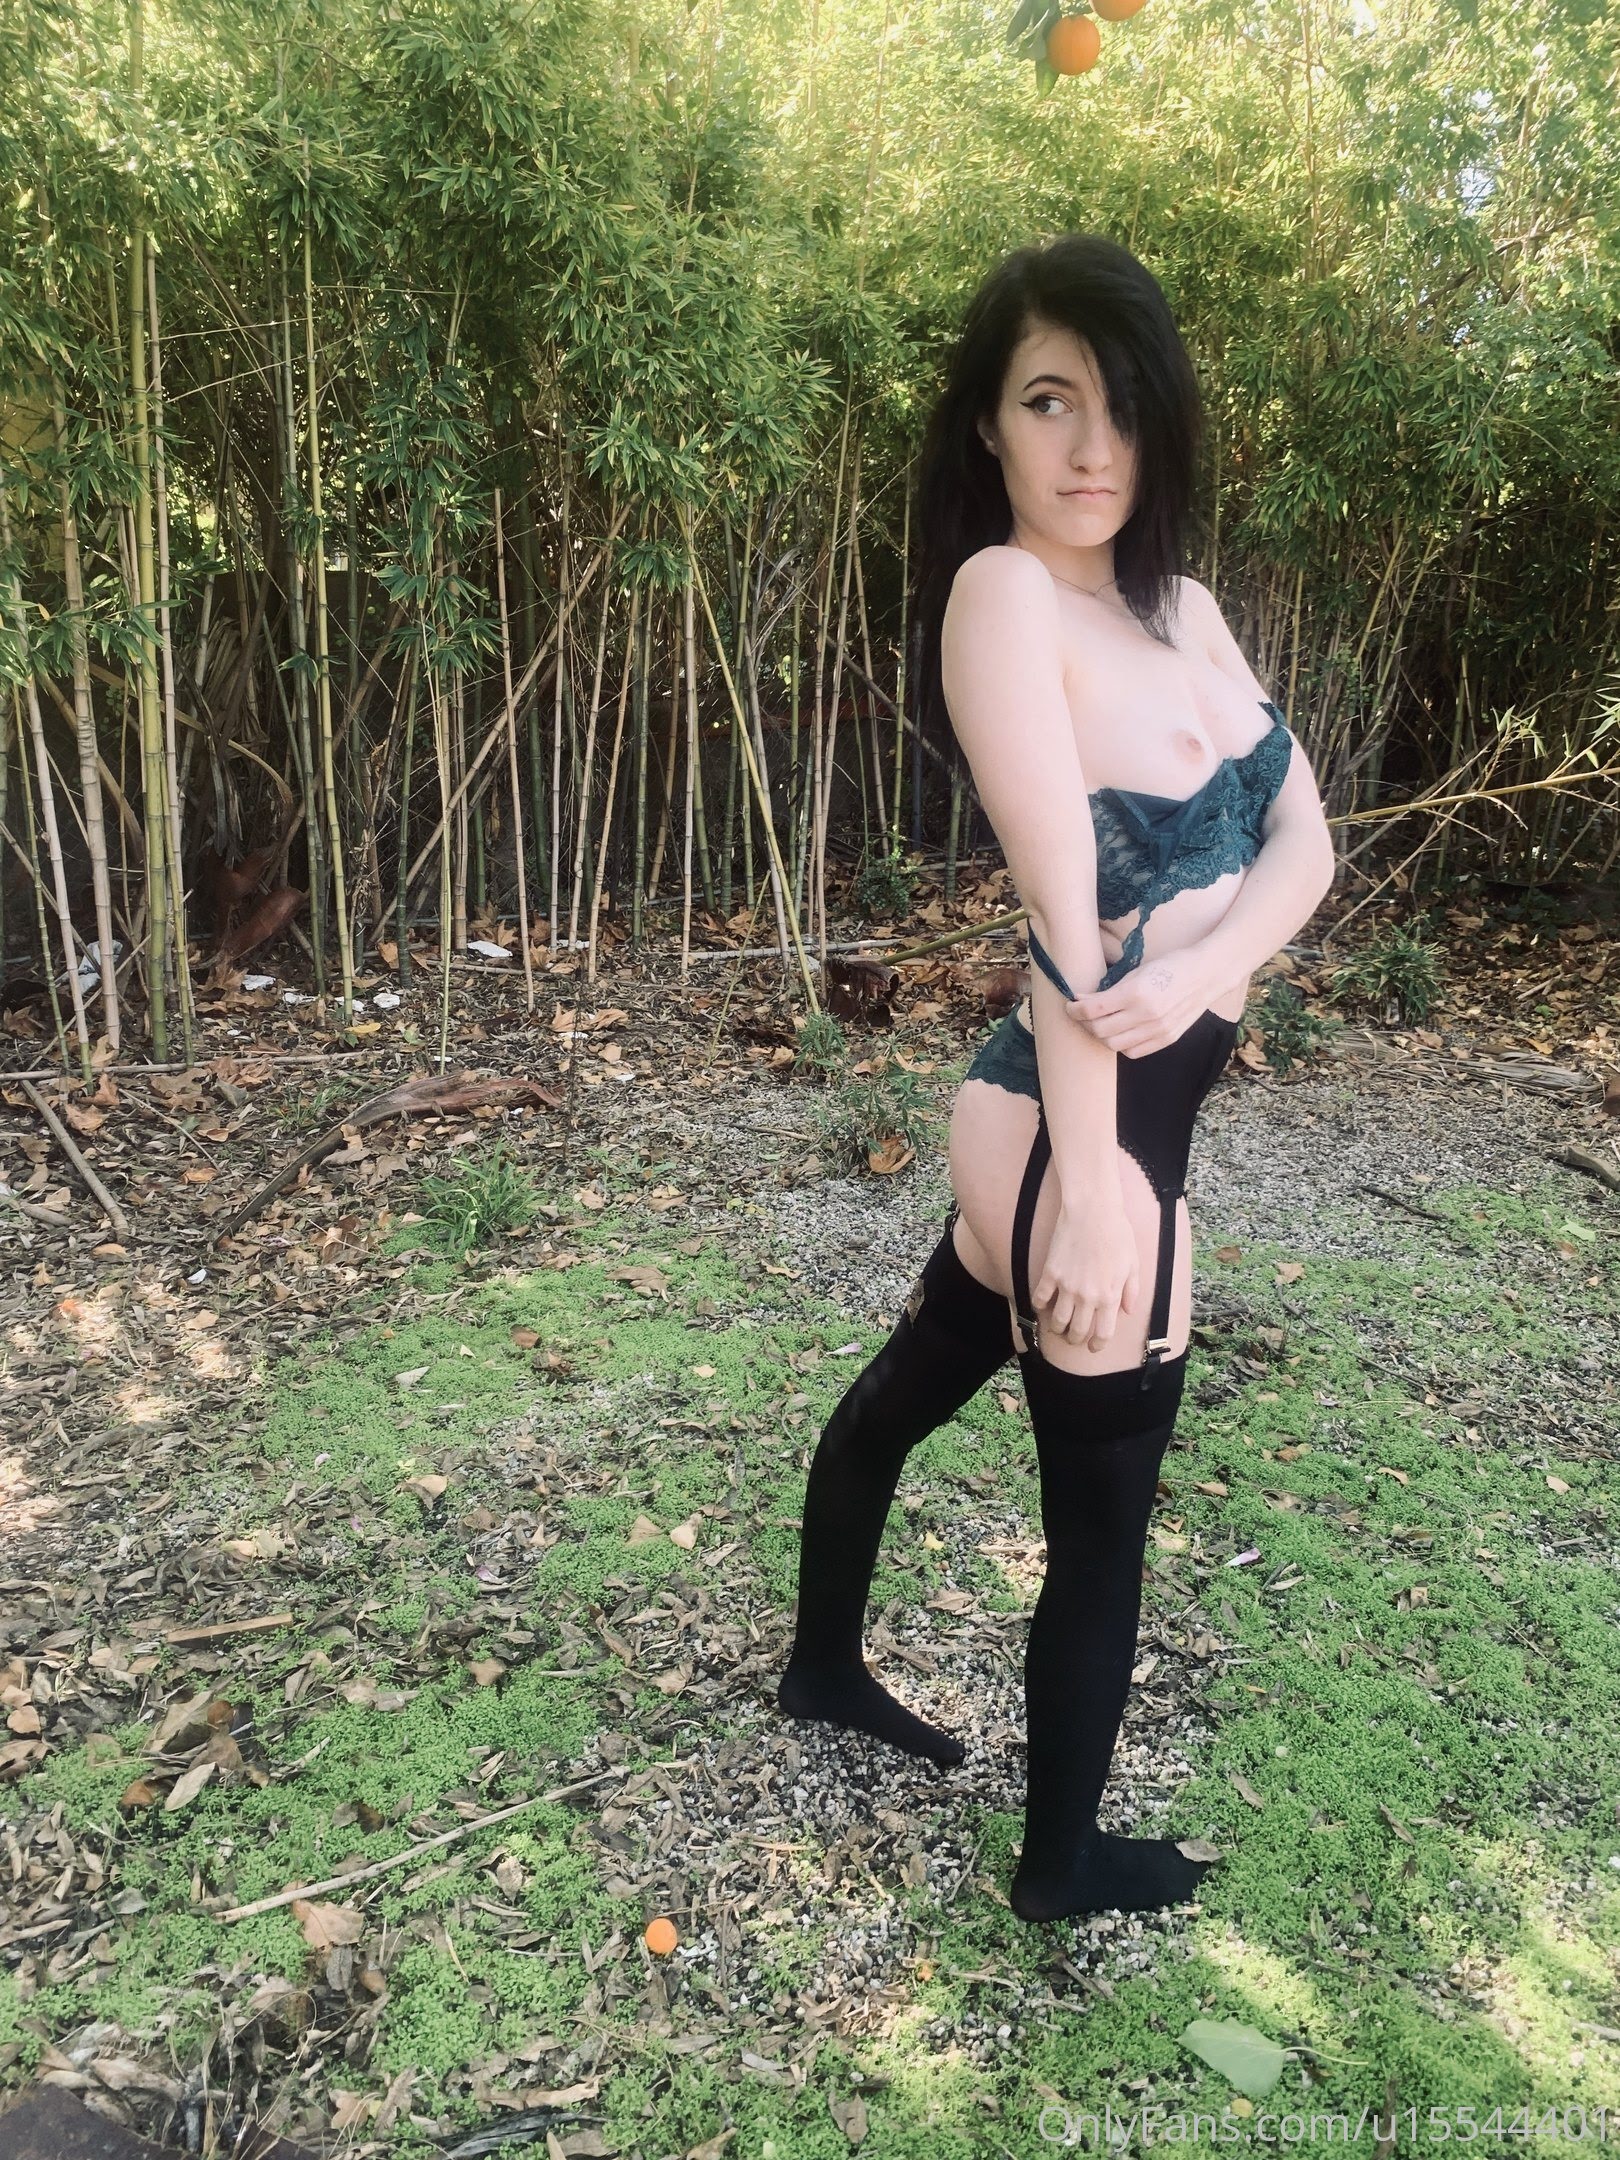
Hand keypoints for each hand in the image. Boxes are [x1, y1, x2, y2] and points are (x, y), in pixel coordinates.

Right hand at [1034, 1192, 1140, 1352]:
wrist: (1092, 1210)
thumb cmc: (1117, 1233)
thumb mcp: (1133, 1263)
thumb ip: (1131, 1290)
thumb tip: (1127, 1310)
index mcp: (1110, 1296)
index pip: (1102, 1333)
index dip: (1096, 1345)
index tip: (1092, 1346)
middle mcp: (1088, 1296)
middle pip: (1077, 1331)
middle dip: (1075, 1340)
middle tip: (1073, 1338)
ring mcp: (1067, 1286)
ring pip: (1057, 1321)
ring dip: (1057, 1329)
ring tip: (1057, 1327)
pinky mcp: (1050, 1273)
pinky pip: (1040, 1298)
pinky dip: (1039, 1307)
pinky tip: (1042, 1306)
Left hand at [1064, 942, 1215, 1058]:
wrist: (1205, 975)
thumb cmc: (1169, 967)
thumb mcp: (1136, 972)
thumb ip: (1110, 989)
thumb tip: (1082, 999)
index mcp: (1136, 993)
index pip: (1094, 1009)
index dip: (1075, 1009)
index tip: (1070, 1004)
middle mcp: (1146, 1015)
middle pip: (1100, 1031)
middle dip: (1084, 1023)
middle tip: (1081, 1014)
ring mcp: (1157, 1030)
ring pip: (1113, 1045)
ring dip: (1100, 1035)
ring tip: (1097, 1024)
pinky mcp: (1166, 1039)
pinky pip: (1132, 1052)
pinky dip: (1119, 1045)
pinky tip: (1118, 1033)